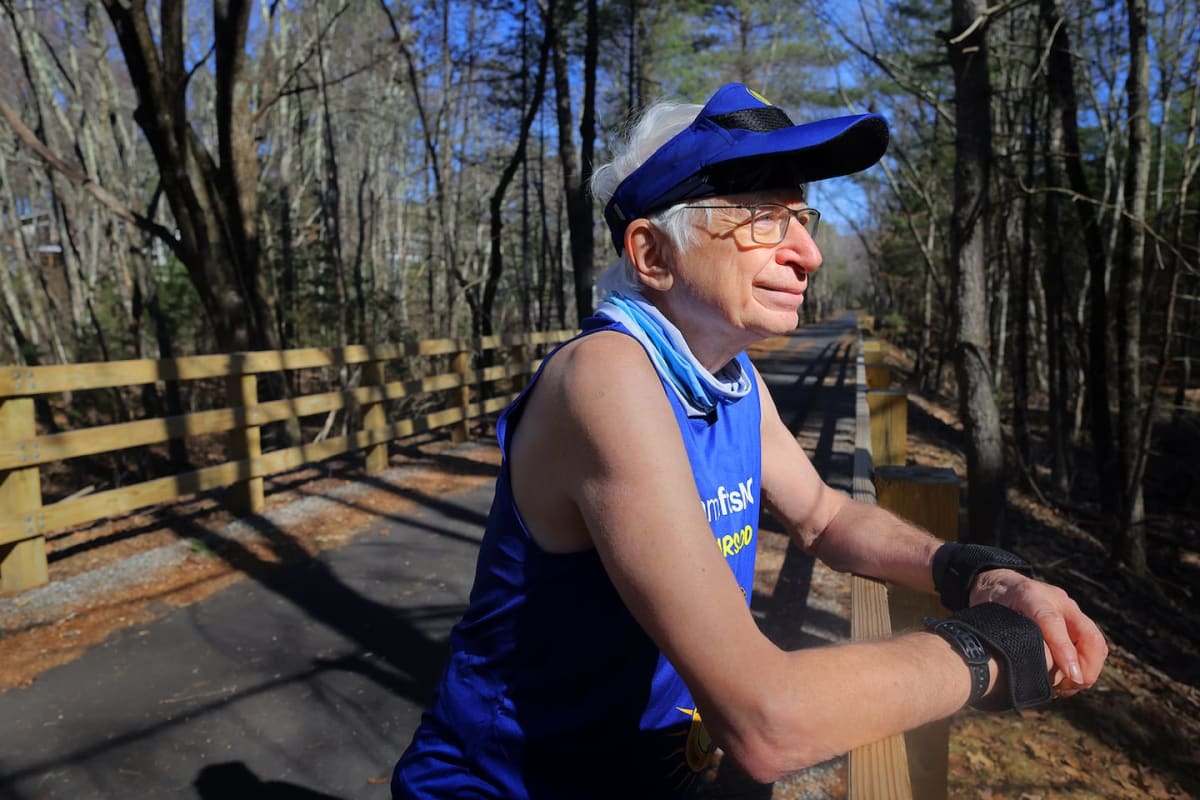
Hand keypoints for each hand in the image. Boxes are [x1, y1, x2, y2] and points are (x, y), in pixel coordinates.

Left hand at [969, 569, 1107, 697]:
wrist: (1000, 583)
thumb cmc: (992, 603)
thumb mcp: (989, 617)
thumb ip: (1008, 637)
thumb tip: (1027, 669)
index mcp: (1030, 595)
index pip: (1052, 621)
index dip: (1063, 649)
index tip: (1071, 675)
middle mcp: (1058, 601)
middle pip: (1089, 636)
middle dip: (1086, 668)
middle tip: (1066, 687)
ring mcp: (1071, 611)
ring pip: (1095, 645)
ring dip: (1087, 671)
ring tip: (1064, 687)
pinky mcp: (1076, 622)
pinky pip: (1092, 648)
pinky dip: (1085, 668)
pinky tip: (1066, 681)